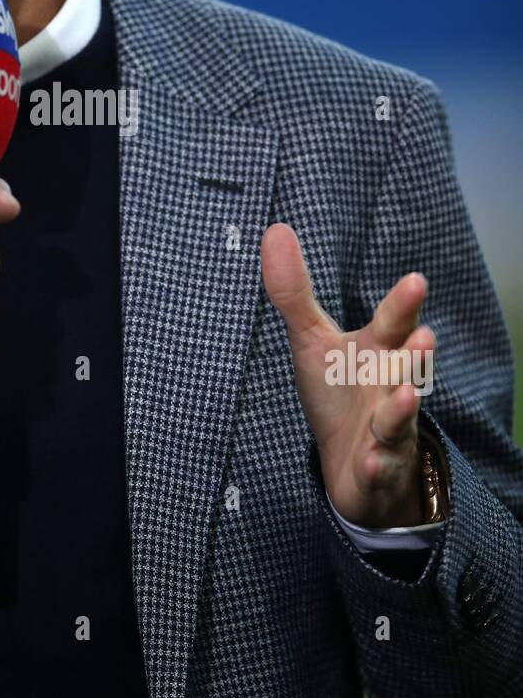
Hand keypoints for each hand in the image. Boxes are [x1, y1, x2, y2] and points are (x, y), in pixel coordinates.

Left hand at [261, 223, 434, 528]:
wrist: (351, 463)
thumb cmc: (338, 390)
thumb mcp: (312, 340)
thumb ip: (295, 291)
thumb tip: (274, 229)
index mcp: (379, 350)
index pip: (394, 322)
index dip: (404, 303)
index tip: (415, 280)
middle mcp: (391, 384)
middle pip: (407, 366)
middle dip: (416, 354)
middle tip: (423, 337)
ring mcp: (389, 429)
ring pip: (399, 418)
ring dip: (402, 407)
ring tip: (405, 393)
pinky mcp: (379, 468)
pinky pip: (381, 468)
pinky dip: (379, 464)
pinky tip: (373, 460)